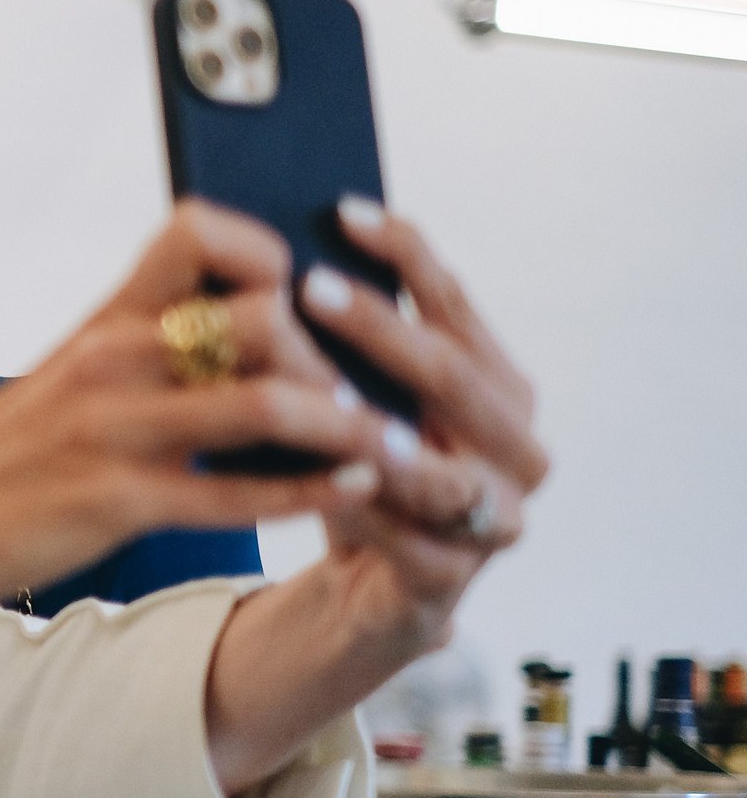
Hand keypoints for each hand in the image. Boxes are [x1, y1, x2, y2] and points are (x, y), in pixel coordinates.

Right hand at [0, 201, 396, 605]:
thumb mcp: (68, 376)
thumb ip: (146, 348)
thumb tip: (246, 333)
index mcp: (105, 319)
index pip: (201, 233)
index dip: (273, 252)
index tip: (315, 293)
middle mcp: (112, 358)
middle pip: (258, 314)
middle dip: (339, 351)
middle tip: (391, 384)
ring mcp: (112, 429)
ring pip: (261, 401)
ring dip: (345, 425)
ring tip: (397, 445)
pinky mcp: (112, 501)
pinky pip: (230, 491)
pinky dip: (303, 492)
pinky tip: (352, 490)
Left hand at [295, 197, 546, 660]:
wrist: (362, 586)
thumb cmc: (355, 469)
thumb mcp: (353, 398)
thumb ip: (343, 341)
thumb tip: (281, 247)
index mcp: (501, 386)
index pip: (455, 303)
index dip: (405, 253)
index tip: (341, 210)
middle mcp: (517, 449)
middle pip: (453, 374)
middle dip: (381, 328)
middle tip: (310, 286)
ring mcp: (495, 520)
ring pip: (440, 469)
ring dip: (375, 430)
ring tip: (318, 392)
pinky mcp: (451, 583)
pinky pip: (408, 541)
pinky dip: (362, 509)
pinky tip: (316, 481)